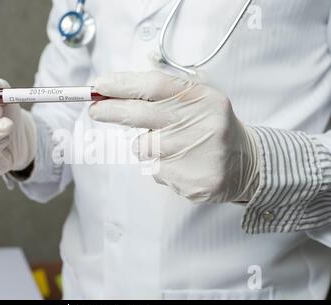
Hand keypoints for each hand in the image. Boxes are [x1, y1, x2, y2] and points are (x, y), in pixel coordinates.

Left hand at [89, 71, 260, 202]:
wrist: (246, 164)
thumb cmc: (210, 126)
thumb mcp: (196, 100)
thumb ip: (161, 94)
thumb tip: (113, 92)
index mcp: (201, 99)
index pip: (154, 85)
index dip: (122, 84)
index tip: (99, 85)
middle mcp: (200, 124)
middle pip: (140, 114)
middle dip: (110, 111)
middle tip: (95, 110)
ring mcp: (195, 155)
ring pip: (143, 147)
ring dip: (147, 145)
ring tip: (174, 145)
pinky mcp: (191, 182)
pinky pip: (156, 170)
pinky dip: (162, 166)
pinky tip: (184, 164)